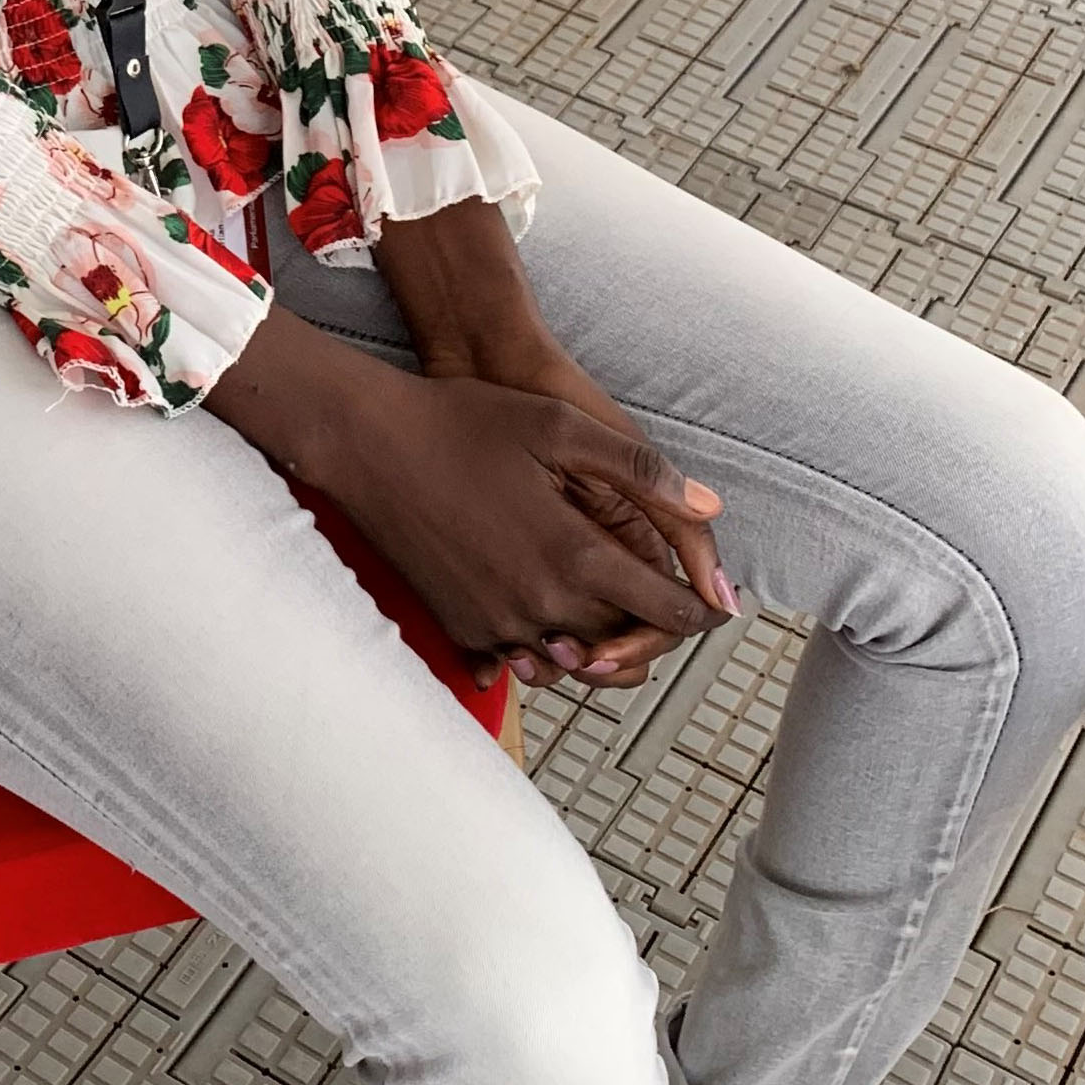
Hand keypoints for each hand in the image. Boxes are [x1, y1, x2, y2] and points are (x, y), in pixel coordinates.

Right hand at [206, 310, 728, 686]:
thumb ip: (641, 471)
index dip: (701, 611)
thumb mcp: (561, 427)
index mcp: (574, 555)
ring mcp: (496, 623)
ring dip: (601, 644)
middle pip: (625, 647)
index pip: (666, 610)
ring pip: (575, 661)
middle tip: (668, 606)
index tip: (716, 605)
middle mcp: (539, 604)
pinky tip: (550, 615)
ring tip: (614, 614)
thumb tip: (710, 508)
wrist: (368, 444)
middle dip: (654, 631)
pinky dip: (547, 646)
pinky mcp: (461, 629)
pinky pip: (522, 660)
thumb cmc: (462, 423)